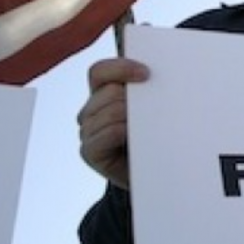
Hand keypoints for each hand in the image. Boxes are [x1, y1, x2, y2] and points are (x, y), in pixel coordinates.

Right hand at [77, 57, 149, 188]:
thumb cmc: (154, 138)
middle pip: (107, 91)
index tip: (146, 73)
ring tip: (149, 126)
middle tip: (154, 108)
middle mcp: (91, 111)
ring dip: (130, 116)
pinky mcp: (89, 152)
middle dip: (133, 97)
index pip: (100, 71)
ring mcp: (88, 132)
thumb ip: (147, 90)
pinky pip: (104, 134)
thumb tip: (154, 74)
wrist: (155, 174)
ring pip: (107, 112)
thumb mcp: (152, 109)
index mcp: (103, 93)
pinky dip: (120, 131)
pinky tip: (134, 136)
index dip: (121, 68)